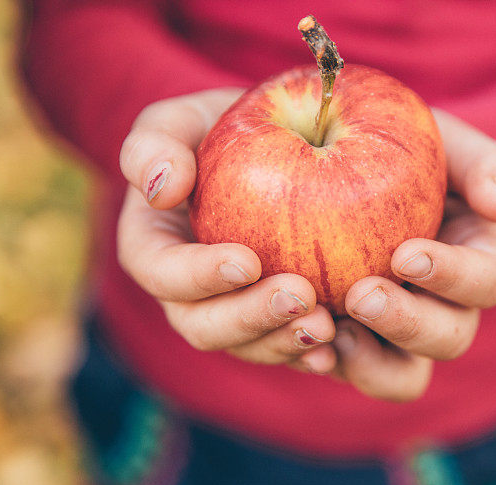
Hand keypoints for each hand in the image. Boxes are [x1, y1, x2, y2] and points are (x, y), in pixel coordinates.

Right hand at [117, 89, 337, 373]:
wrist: (269, 149)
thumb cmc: (218, 131)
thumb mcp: (183, 119)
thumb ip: (155, 142)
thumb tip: (159, 186)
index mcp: (154, 249)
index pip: (161, 272)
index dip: (198, 276)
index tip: (247, 261)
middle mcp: (187, 293)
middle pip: (204, 325)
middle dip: (250, 318)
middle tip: (301, 297)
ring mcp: (231, 313)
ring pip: (248, 346)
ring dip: (284, 342)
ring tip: (327, 326)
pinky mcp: (272, 322)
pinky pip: (286, 349)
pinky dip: (310, 354)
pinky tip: (342, 345)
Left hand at [332, 109, 495, 401]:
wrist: (354, 168)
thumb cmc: (410, 152)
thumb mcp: (447, 143)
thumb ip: (485, 163)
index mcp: (478, 265)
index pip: (484, 283)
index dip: (452, 276)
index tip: (407, 254)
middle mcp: (446, 309)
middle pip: (448, 340)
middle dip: (407, 323)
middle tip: (361, 295)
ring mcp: (399, 335)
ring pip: (402, 376)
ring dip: (370, 361)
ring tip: (330, 330)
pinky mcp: (354, 344)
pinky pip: (348, 371)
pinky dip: (328, 364)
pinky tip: (301, 342)